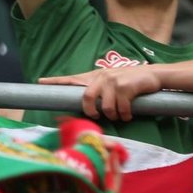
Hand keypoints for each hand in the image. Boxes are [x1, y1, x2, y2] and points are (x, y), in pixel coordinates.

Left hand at [38, 65, 163, 121]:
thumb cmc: (131, 82)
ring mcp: (113, 81)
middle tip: (96, 116)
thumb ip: (98, 90)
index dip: (55, 81)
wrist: (153, 75)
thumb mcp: (111, 82)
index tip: (40, 81)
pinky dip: (125, 115)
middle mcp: (101, 76)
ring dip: (113, 115)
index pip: (71, 78)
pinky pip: (121, 108)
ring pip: (105, 107)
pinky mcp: (125, 86)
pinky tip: (129, 113)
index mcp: (95, 76)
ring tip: (120, 115)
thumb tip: (88, 108)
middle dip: (90, 111)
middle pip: (86, 98)